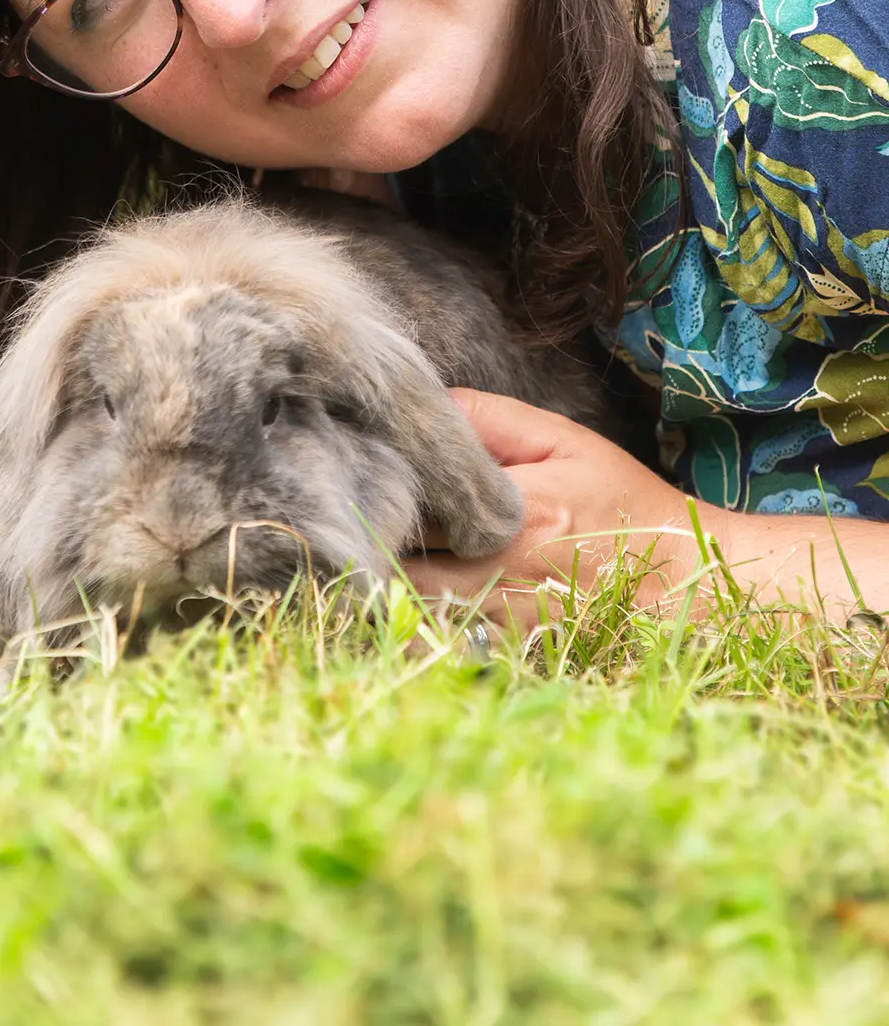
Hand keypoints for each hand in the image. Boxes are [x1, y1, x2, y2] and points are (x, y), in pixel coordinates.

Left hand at [401, 390, 701, 632]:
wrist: (682, 578)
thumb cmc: (620, 500)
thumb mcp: (564, 441)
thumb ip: (491, 418)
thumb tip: (431, 406)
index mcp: (515, 512)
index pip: (414, 503)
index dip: (388, 488)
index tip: (377, 472)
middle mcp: (503, 574)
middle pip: (400, 562)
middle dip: (382, 538)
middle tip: (377, 512)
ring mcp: (505, 622)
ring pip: (411, 607)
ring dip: (395, 580)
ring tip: (398, 549)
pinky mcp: (510, 652)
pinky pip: (440, 639)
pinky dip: (421, 618)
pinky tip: (426, 592)